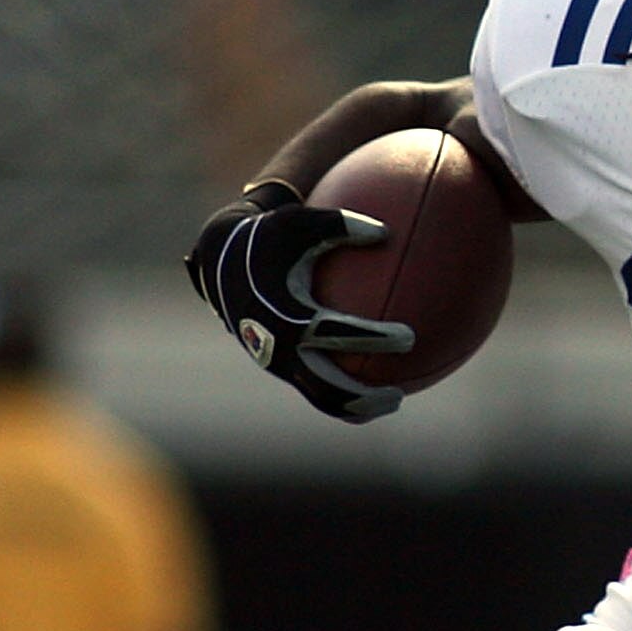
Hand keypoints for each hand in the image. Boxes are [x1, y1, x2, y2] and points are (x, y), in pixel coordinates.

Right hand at [185, 183, 414, 422]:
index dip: (373, 338)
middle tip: (398, 395)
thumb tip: (385, 232)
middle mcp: (278, 346)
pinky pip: (313, 388)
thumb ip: (340, 223)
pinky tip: (375, 388)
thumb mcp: (299, 222)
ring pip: (318, 397)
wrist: (222, 261)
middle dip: (362, 396)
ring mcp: (275, 361)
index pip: (336, 333)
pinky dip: (344, 396)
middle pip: (324, 386)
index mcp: (286, 315)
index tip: (409, 337)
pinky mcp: (277, 365)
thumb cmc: (270, 238)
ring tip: (392, 401)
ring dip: (355, 407)